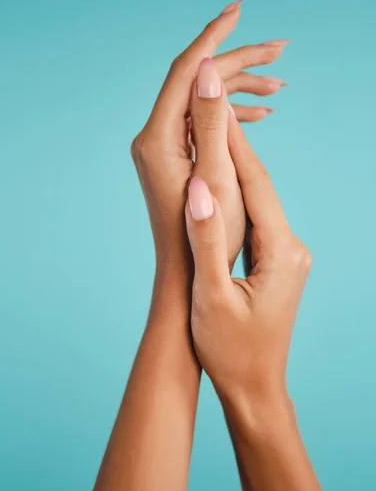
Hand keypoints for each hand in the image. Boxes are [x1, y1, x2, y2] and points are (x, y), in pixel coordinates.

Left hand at [131, 0, 288, 273]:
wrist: (189, 273)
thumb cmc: (205, 234)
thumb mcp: (216, 174)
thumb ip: (210, 117)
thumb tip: (206, 64)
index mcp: (157, 136)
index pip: (185, 69)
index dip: (214, 36)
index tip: (240, 9)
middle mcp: (153, 136)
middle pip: (197, 82)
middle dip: (239, 63)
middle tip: (281, 48)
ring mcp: (162, 146)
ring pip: (202, 102)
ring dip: (240, 91)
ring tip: (280, 85)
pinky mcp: (174, 156)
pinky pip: (202, 124)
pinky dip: (229, 116)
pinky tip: (261, 113)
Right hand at [185, 114, 311, 408]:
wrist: (255, 388)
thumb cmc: (231, 351)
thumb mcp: (213, 297)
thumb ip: (207, 241)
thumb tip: (198, 189)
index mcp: (281, 252)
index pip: (254, 186)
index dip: (231, 145)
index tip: (213, 104)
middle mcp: (292, 246)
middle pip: (260, 187)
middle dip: (234, 146)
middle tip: (212, 103)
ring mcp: (287, 254)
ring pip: (259, 200)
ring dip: (235, 168)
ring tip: (212, 132)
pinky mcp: (278, 261)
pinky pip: (257, 218)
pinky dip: (237, 196)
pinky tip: (222, 182)